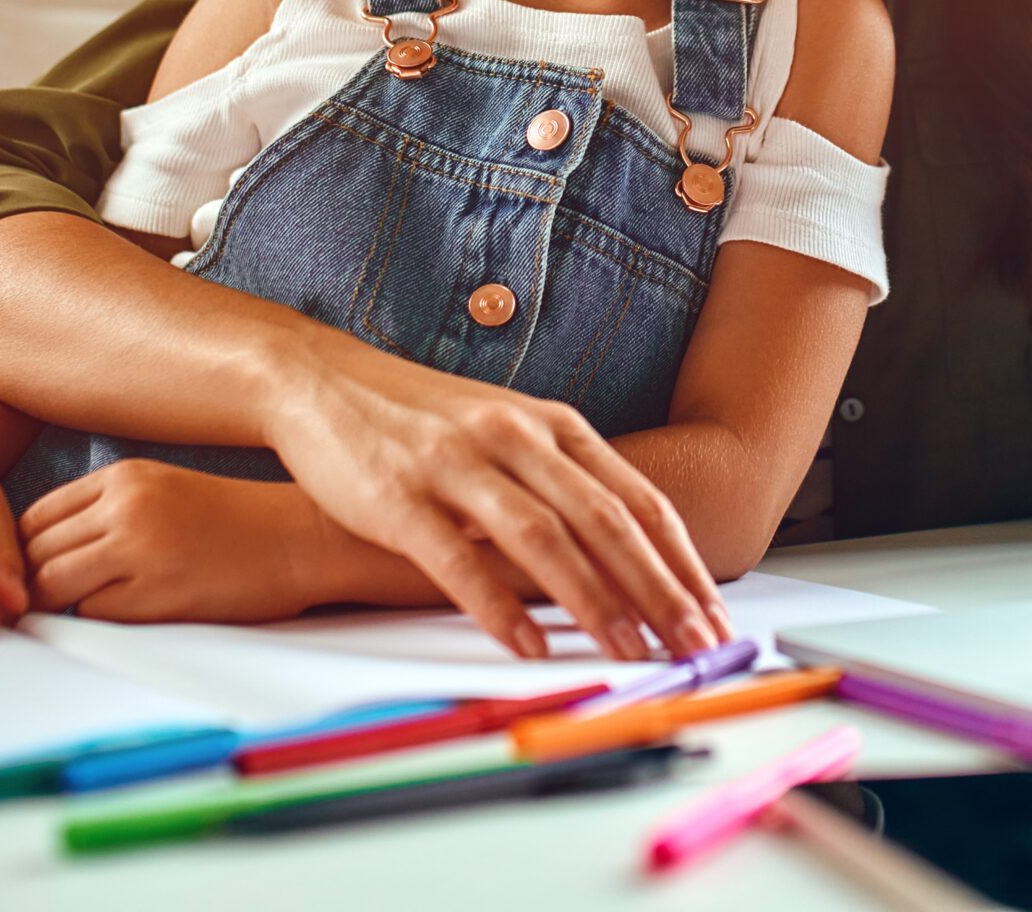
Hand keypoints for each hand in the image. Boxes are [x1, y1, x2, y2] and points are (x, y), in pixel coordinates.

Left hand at [19, 461, 335, 624]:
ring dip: (61, 604)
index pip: (33, 517)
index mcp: (124, 477)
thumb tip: (42, 559)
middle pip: (34, 553)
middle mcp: (124, 506)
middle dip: (34, 584)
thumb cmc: (237, 522)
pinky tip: (136, 614)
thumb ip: (105, 513)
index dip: (26, 552)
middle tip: (48, 605)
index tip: (38, 574)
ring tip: (88, 610)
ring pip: (52, 585)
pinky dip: (100, 621)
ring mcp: (138, 549)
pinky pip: (92, 615)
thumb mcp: (164, 491)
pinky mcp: (155, 594)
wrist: (302, 539)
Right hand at [262, 344, 731, 662]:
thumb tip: (627, 557)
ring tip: (630, 650)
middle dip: (658, 589)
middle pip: (605, 520)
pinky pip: (459, 559)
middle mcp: (515, 438)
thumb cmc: (420, 421)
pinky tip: (530, 644)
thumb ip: (561, 484)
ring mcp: (459, 464)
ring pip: (543, 537)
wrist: (320, 381)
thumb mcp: (506, 434)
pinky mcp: (402, 496)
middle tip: (694, 644)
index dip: (681, 561)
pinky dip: (500, 605)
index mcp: (550, 425)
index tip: (712, 614)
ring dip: (594, 600)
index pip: (638, 499)